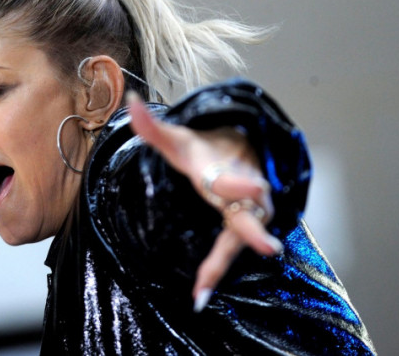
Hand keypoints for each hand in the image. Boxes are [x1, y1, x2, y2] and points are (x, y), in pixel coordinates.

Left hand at [127, 93, 282, 310]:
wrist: (236, 153)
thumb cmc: (204, 150)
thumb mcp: (179, 140)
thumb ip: (153, 127)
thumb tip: (129, 102)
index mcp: (226, 168)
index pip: (235, 177)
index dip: (243, 185)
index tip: (256, 188)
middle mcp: (244, 190)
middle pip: (250, 212)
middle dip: (255, 230)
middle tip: (268, 248)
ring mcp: (250, 211)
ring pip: (241, 237)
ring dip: (224, 262)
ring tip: (203, 289)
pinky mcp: (246, 226)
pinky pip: (231, 249)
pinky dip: (216, 271)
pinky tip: (199, 296)